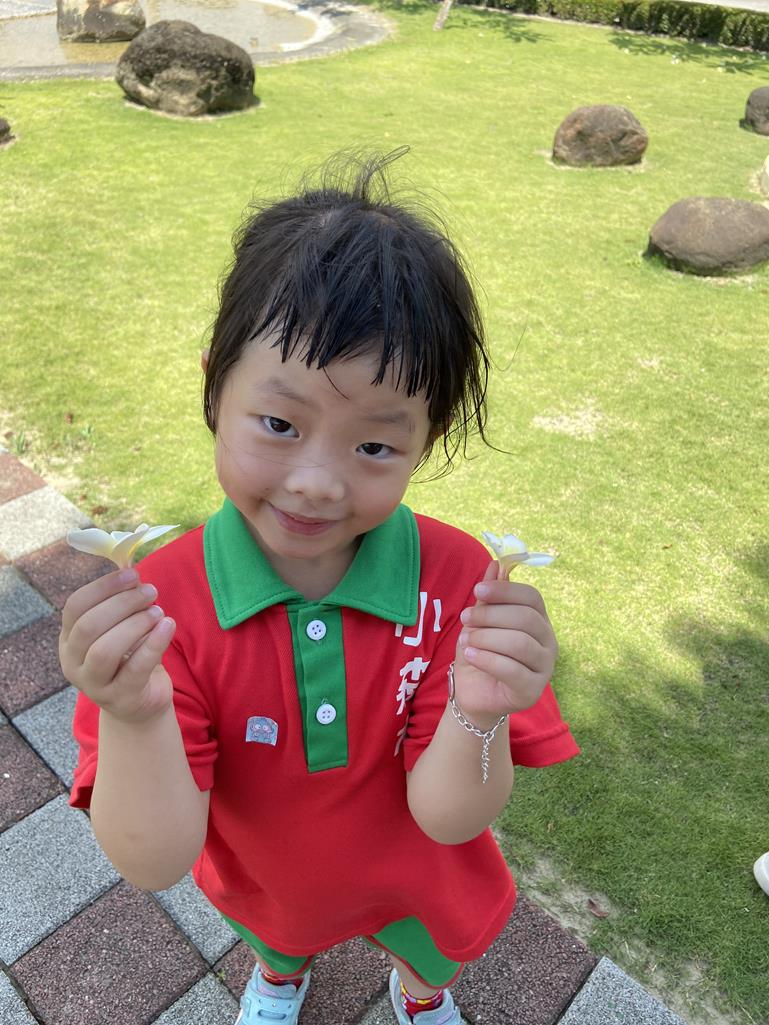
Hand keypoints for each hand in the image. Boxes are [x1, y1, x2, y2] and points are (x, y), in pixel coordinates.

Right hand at [59, 568, 175, 725]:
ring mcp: (94, 685)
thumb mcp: (119, 628)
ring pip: (105, 650)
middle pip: (89, 626)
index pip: (75, 606)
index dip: (104, 587)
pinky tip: (169, 626)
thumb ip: (121, 603)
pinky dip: (155, 642)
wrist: (140, 702)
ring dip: (136, 624)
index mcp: (68, 639)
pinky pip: (136, 668)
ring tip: (158, 612)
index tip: (133, 574)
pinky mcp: (121, 698)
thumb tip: (132, 571)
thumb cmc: (130, 656)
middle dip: (123, 603)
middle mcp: (73, 663)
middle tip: (151, 592)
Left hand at [453, 561, 557, 721]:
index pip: (532, 597)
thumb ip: (489, 596)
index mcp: (539, 621)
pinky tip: (470, 654)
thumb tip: (496, 564)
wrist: (474, 693)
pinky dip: (486, 658)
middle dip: (491, 615)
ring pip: (519, 643)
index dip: (505, 590)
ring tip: (465, 639)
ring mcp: (545, 668)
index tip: (478, 590)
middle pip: (526, 618)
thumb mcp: (480, 621)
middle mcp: (549, 642)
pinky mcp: (532, 691)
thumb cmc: (481, 653)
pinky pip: (512, 670)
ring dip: (486, 637)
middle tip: (466, 618)